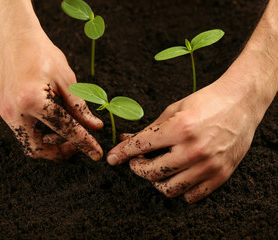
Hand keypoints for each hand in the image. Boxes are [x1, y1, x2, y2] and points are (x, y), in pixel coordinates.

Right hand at [0, 0, 102, 160]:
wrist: (14, 36)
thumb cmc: (41, 52)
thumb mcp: (66, 79)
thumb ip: (79, 107)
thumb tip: (94, 127)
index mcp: (32, 101)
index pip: (65, 130)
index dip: (84, 143)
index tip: (96, 153)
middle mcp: (15, 112)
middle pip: (38, 150)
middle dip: (60, 152)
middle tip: (76, 144)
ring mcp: (6, 112)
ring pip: (29, 143)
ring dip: (49, 143)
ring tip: (66, 130)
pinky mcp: (4, 110)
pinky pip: (23, 132)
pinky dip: (39, 133)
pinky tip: (52, 122)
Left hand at [107, 79, 260, 202]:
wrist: (241, 102)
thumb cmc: (206, 101)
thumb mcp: (174, 109)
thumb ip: (150, 129)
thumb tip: (126, 141)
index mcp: (179, 129)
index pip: (140, 147)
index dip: (121, 154)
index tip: (112, 159)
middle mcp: (193, 150)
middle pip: (151, 173)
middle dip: (136, 167)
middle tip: (137, 161)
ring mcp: (208, 165)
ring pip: (169, 190)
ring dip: (157, 181)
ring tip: (158, 169)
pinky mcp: (221, 175)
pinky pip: (192, 196)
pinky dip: (180, 190)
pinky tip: (178, 176)